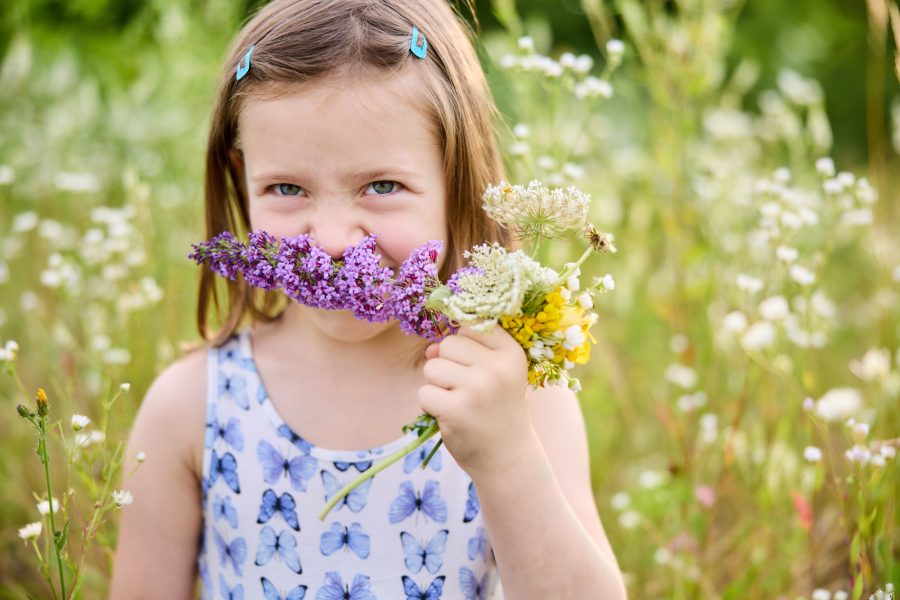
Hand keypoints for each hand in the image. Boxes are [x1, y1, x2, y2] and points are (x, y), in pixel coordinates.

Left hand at [418, 324, 532, 476]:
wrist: (507, 457)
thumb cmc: (497, 408)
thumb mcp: (495, 373)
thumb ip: (466, 351)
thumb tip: (431, 349)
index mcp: (511, 352)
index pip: (471, 326)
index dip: (465, 346)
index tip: (477, 367)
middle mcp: (497, 368)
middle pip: (448, 344)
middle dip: (448, 365)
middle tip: (467, 389)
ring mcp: (477, 389)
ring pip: (432, 367)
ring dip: (438, 385)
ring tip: (460, 402)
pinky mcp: (456, 410)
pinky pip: (424, 393)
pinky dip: (431, 405)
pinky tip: (451, 416)